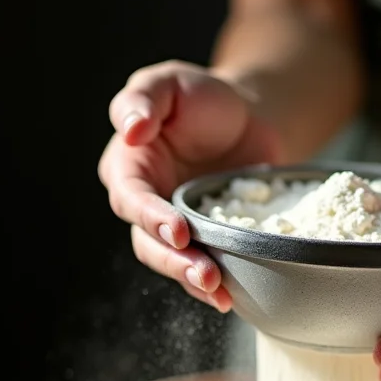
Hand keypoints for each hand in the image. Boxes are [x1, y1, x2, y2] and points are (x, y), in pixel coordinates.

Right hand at [98, 60, 281, 310]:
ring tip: (221, 294)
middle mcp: (148, 202)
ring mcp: (177, 226)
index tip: (178, 230)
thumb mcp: (172, 83)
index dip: (151, 217)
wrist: (251, 119)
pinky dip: (215, 286)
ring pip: (173, 262)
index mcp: (131, 166)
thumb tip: (129, 129)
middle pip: (148, 242)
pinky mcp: (208, 240)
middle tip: (206, 275)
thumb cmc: (205, 97)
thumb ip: (145, 98)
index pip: (131, 197)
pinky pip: (205, 267)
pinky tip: (231, 298)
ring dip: (194, 281)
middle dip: (175, 262)